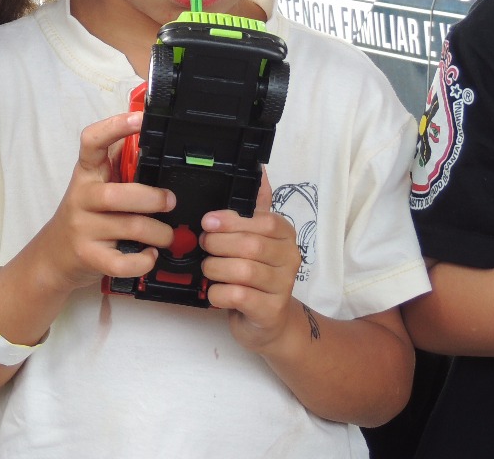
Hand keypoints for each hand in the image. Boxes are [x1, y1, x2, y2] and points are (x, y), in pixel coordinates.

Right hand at [35, 110, 174, 293]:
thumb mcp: (95, 185)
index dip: (115, 127)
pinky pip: (123, 261)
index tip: (140, 119)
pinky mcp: (89, 256)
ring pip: (130, 227)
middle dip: (152, 199)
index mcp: (86, 173)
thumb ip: (118, 165)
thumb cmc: (85, 215)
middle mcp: (81, 197)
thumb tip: (152, 139)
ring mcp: (83, 228)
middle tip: (170, 202)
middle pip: (118, 195)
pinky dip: (144, 260)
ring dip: (160, 233)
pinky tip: (150, 254)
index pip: (92, 142)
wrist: (54, 255)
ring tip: (168, 235)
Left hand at [201, 171, 302, 351]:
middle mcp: (289, 259)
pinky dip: (217, 293)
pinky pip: (238, 296)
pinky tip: (215, 292)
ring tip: (209, 270)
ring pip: (243, 271)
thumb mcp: (255, 238)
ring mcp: (283, 287)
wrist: (267, 322)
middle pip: (251, 245)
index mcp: (284, 235)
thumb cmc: (254, 274)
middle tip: (203, 247)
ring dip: (215, 268)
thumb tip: (259, 171)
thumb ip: (254, 208)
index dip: (232, 220)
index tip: (208, 222)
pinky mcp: (270, 312)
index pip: (264, 221)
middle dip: (218, 244)